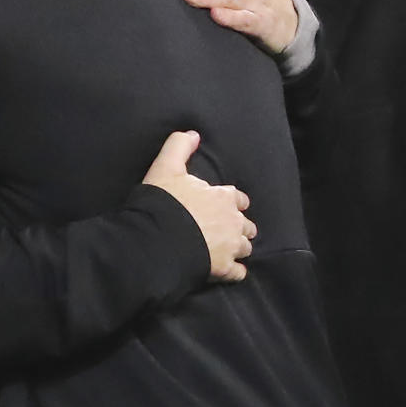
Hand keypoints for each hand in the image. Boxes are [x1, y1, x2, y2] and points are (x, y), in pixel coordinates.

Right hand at [143, 130, 255, 281]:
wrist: (159, 239)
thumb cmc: (164, 202)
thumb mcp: (166, 167)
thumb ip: (178, 146)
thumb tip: (193, 133)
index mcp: (223, 197)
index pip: (238, 198)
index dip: (232, 201)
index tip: (225, 205)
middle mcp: (233, 221)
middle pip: (246, 225)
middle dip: (239, 227)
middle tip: (224, 229)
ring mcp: (231, 247)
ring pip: (245, 248)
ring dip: (238, 248)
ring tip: (225, 250)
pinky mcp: (224, 269)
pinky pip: (239, 273)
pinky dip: (234, 271)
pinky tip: (225, 270)